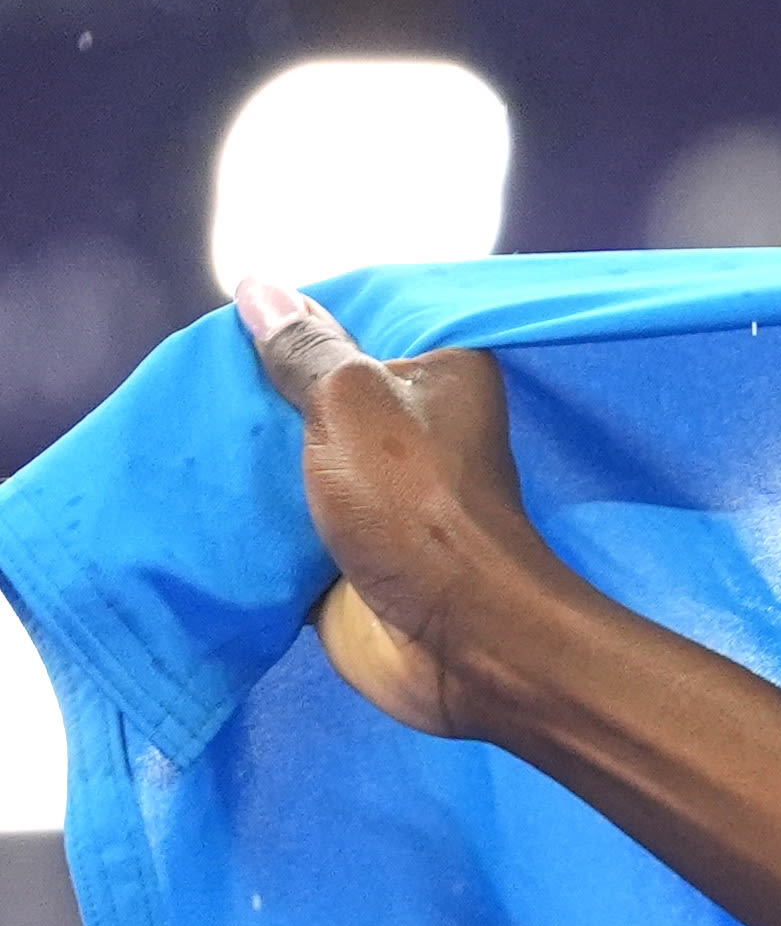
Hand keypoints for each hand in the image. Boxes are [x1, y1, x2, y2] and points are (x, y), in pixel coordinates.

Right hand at [233, 282, 547, 742]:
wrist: (454, 637)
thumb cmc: (417, 507)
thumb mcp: (351, 402)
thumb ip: (303, 351)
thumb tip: (259, 289)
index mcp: (439, 375)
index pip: (360, 323)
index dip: (299, 320)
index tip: (237, 315)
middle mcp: (414, 426)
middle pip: (316, 390)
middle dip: (258, 387)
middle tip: (189, 371)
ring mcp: (379, 490)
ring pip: (294, 452)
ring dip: (246, 449)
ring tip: (180, 417)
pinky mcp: (350, 544)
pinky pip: (286, 513)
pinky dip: (248, 505)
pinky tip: (194, 481)